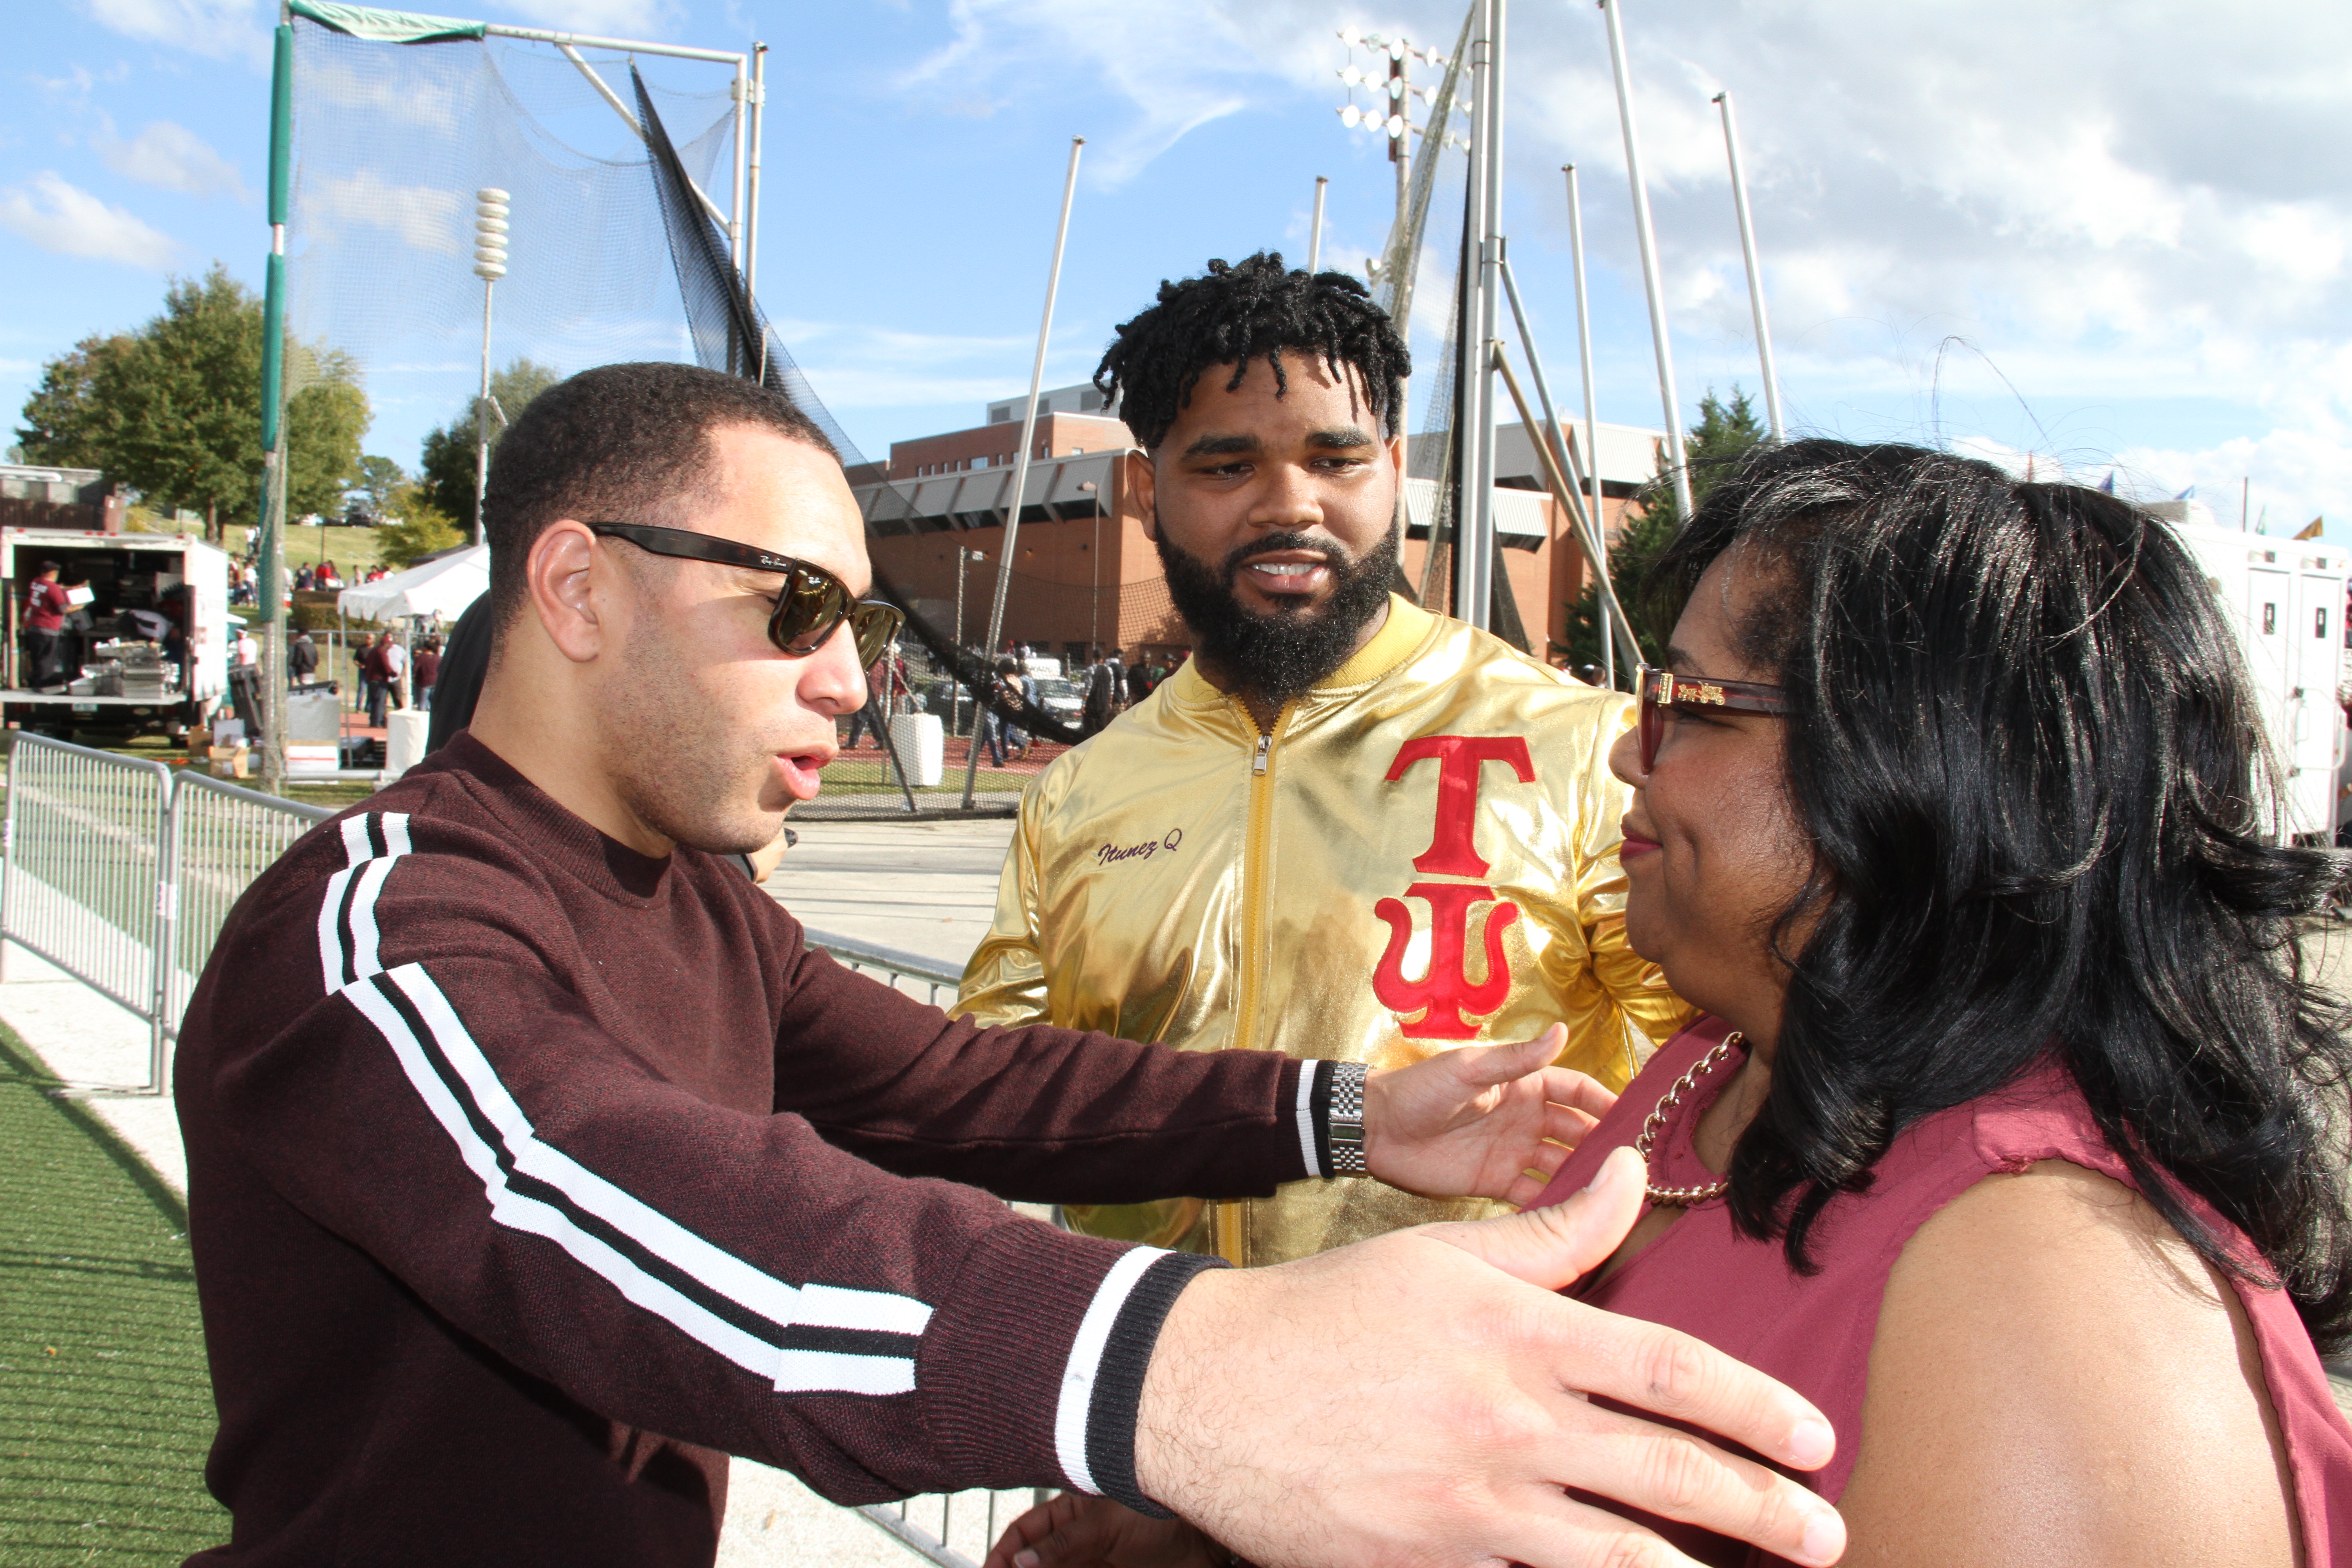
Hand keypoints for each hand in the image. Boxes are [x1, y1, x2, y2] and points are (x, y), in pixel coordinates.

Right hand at [985, 1492, 1227, 1567]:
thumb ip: (1063, 1545)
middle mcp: (1078, 1538)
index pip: (1024, 1532)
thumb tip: (1021, 1562)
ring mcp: (1093, 1560)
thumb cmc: (1163, 1512)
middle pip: (1035, 1561)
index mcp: (1070, 1510)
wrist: (1207, 1539)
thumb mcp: (1105, 1526)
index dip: (1002, 1553)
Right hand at [1134, 1147, 1845, 1567]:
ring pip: (1615, 1555)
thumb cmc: (1326, 1313)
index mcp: (1518, 1337)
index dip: (1754, 1407)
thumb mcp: (1439, 1255)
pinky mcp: (1432, 1564)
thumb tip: (1634, 1174)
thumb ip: (1551, 1232)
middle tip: (1827, 1532)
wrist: (1204, 1391)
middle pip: (1666, 1475)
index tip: (1814, 1436)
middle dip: (1762, 1511)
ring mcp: (1471, 1509)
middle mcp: (1507, 1425)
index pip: (1668, 1371)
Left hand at [1363, 1024, 1615, 1204]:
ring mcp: (1514, 1152)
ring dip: (1584, 1179)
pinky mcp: (1497, 1183)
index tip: (1636, 1120)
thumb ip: (1516, 1058)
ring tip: (1613, 1197)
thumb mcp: (1469, 1069)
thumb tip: (1561, 1030)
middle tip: (1636, 1168)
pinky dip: (1554, 1205)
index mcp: (1524, 1085)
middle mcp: (1526, 1119)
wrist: (1376, 1128)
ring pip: (1562, 1167)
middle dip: (1604, 1146)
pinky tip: (1576, 1219)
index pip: (1578, 1091)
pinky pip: (1535, 1195)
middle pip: (1577, 1132)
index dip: (1606, 1102)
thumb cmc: (1420, 1088)